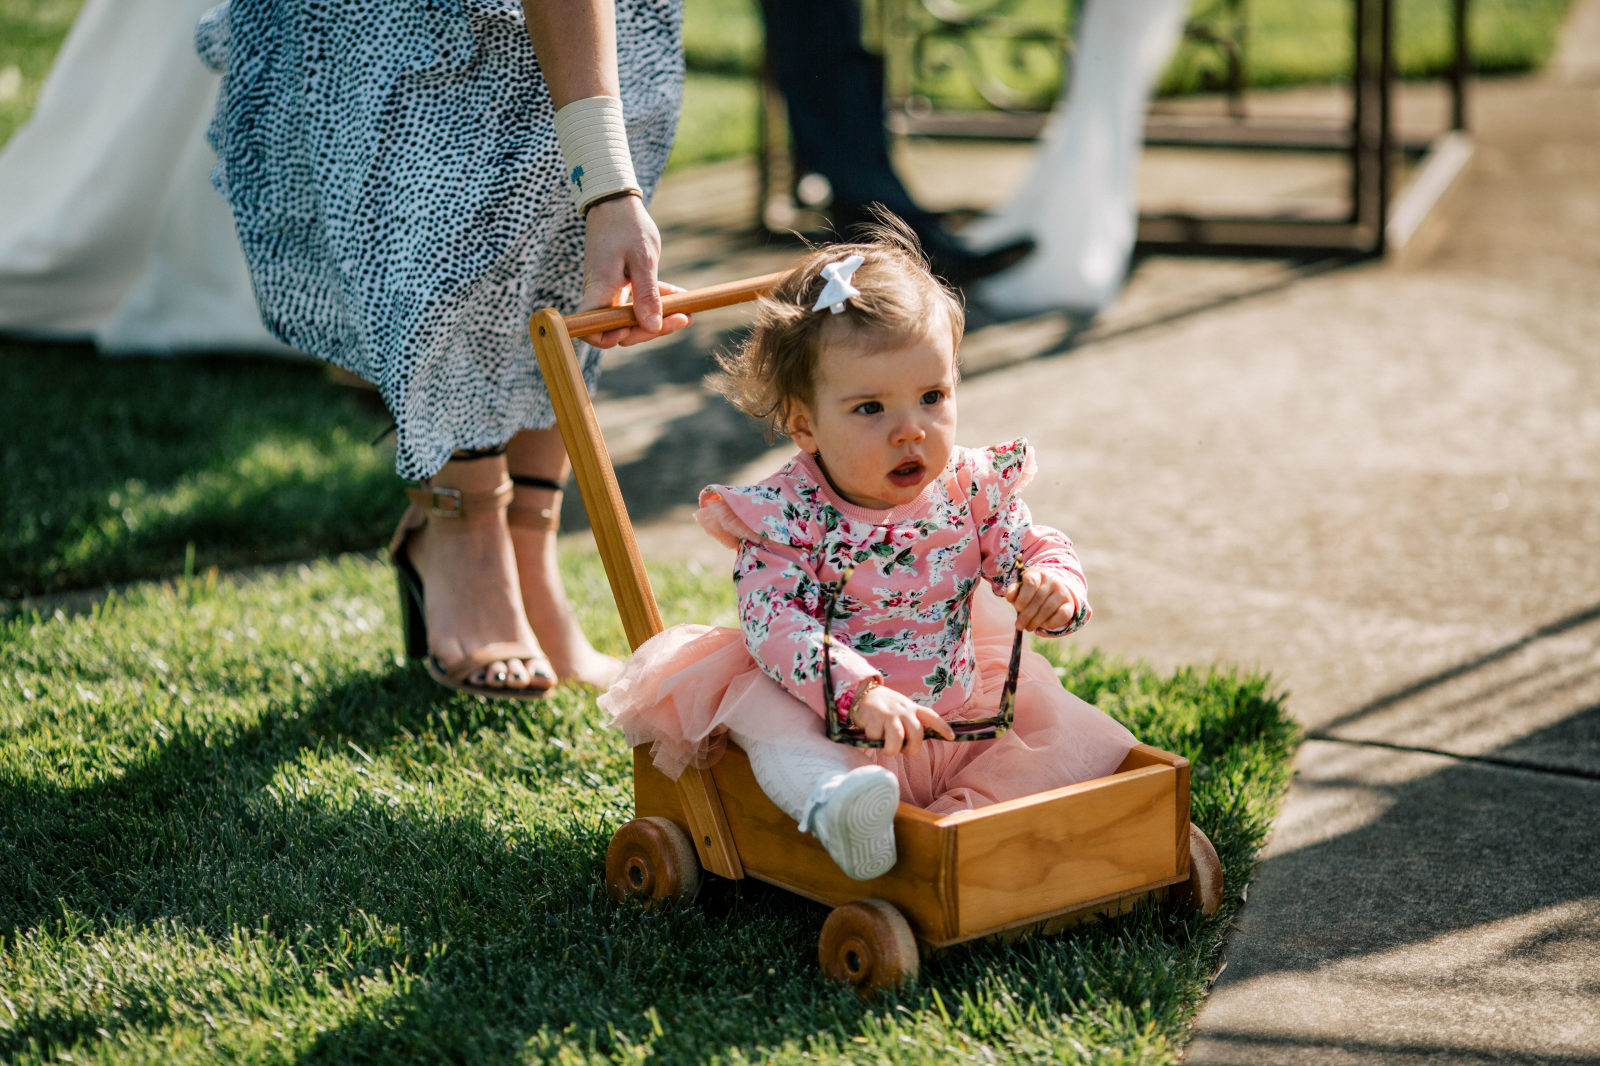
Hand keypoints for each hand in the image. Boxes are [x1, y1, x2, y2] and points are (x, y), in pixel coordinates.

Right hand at [579, 194, 691, 347]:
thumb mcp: (643, 259)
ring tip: (688, 311)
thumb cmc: (627, 226)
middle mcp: (601, 294)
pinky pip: (637, 302)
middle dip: (650, 330)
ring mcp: (610, 291)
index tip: (632, 330)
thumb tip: (653, 327)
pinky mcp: (619, 286)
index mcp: (600, 288)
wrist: (617, 203)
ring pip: (632, 317)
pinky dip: (657, 302)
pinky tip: (680, 297)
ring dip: (659, 317)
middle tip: (683, 318)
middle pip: (620, 328)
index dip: (607, 338)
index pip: (591, 328)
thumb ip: (647, 294)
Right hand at [851, 683, 953, 756]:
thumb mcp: (902, 709)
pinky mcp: (873, 719)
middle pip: (916, 734)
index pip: (931, 717)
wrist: (862, 693)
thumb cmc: (884, 707)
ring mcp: (889, 715)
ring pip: (897, 738)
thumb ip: (910, 722)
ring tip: (887, 749)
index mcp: (912, 708)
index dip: (943, 727)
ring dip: (892, 749)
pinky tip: (871, 737)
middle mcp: (903, 711)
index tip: (951, 737)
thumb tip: (912, 744)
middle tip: (902, 750)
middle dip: (911, 749)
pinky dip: (874, 743)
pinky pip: (877, 738)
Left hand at [1005, 567, 1077, 631]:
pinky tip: (1044, 625)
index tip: (1017, 608)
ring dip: (1036, 622)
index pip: (1031, 583)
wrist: (1053, 587)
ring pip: (1048, 609)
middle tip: (1020, 626)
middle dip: (1026, 616)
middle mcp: (1053, 580)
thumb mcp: (1021, 587)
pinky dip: (1052, 623)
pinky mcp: (1070, 603)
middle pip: (1038, 600)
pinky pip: (1063, 615)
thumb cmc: (1032, 589)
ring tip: (1028, 627)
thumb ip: (1013, 591)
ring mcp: (1063, 591)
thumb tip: (1010, 597)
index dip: (1023, 598)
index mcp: (1038, 573)